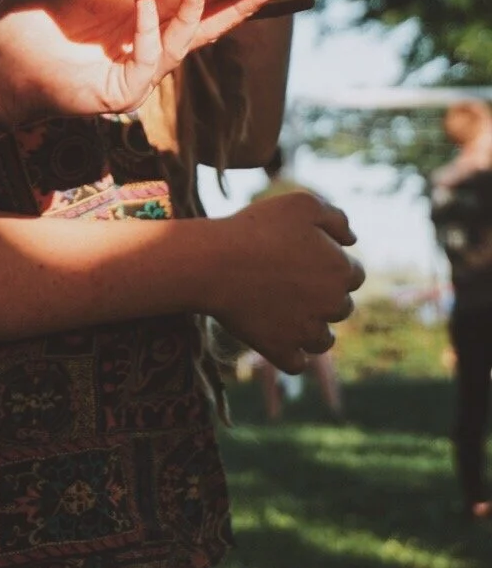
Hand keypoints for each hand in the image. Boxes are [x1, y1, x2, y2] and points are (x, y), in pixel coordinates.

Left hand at [0, 0, 281, 128]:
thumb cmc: (29, 16)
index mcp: (139, 18)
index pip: (192, 3)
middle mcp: (144, 46)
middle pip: (204, 26)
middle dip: (238, 7)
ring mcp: (136, 72)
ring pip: (183, 42)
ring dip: (195, 12)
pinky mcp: (121, 91)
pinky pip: (149, 58)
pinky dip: (150, 28)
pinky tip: (143, 2)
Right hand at [208, 191, 362, 372]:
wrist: (214, 262)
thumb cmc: (256, 228)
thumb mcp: (301, 204)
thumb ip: (335, 218)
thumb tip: (352, 240)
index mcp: (342, 270)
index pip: (353, 275)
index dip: (329, 265)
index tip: (301, 258)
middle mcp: (333, 305)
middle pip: (339, 307)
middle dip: (320, 297)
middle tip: (286, 281)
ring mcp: (307, 331)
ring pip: (323, 340)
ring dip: (311, 329)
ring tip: (283, 312)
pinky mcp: (281, 350)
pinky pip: (297, 363)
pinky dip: (290, 353)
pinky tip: (276, 337)